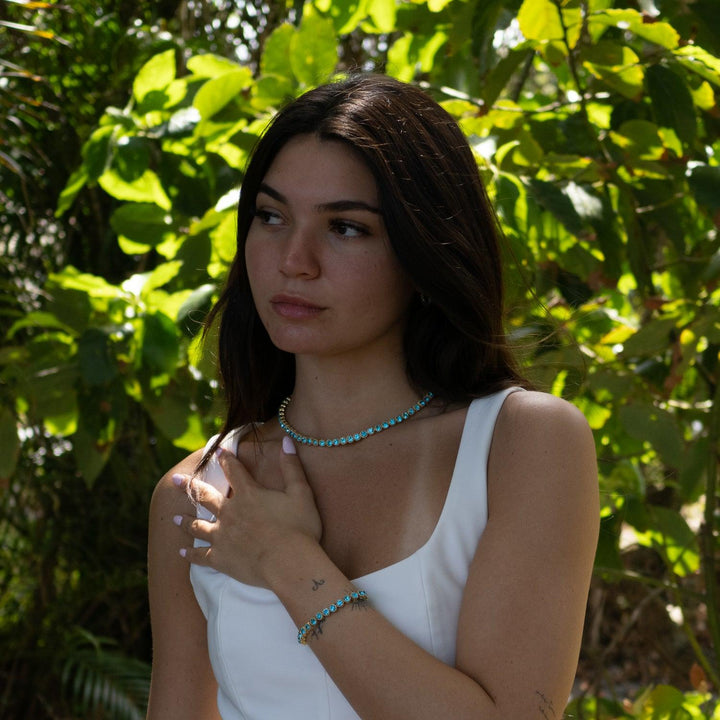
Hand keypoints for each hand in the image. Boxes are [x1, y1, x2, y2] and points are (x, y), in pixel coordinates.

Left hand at [173, 436, 322, 587]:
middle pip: (204, 495)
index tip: (217, 451)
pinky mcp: (220, 558)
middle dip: (189, 486)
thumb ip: (292, 466)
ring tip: (174, 518)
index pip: (233, 470)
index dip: (225, 459)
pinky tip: (182, 552)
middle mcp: (230, 512)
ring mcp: (222, 536)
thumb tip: (287, 441)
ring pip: (197, 526)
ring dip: (185, 521)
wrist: (289, 563)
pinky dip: (190, 553)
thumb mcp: (301, 493)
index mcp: (248, 494)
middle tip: (175, 479)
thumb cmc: (299, 528)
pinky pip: (200, 555)